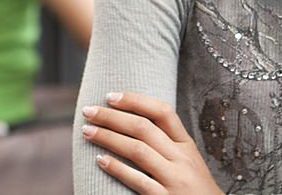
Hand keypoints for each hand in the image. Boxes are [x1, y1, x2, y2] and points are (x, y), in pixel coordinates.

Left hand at [82, 91, 222, 194]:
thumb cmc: (195, 189)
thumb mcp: (188, 162)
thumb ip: (167, 144)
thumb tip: (133, 122)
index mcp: (186, 145)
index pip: (162, 112)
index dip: (135, 101)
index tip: (111, 96)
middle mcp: (181, 158)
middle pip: (143, 128)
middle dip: (112, 117)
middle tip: (88, 111)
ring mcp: (174, 179)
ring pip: (138, 150)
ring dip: (108, 137)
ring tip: (87, 131)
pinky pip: (138, 180)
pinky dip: (117, 168)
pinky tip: (100, 160)